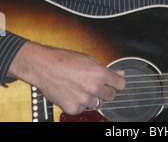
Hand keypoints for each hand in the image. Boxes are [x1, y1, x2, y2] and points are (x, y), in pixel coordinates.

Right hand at [8, 41, 125, 114]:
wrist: (44, 67)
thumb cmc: (65, 60)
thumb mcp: (89, 59)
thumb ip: (106, 69)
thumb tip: (120, 73)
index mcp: (100, 74)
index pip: (121, 84)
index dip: (118, 82)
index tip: (115, 82)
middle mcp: (94, 88)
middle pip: (111, 96)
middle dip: (106, 91)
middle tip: (95, 84)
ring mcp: (84, 99)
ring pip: (97, 104)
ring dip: (92, 98)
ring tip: (81, 87)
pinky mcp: (73, 108)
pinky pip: (83, 109)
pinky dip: (80, 103)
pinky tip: (72, 93)